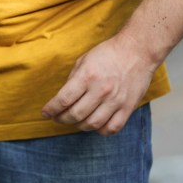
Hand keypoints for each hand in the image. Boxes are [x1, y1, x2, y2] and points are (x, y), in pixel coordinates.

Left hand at [40, 34, 157, 135]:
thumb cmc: (108, 54)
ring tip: (74, 121)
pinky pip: (112, 128)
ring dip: (79, 126)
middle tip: (57, 118)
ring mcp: (116, 101)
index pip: (64, 99)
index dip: (51, 109)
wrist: (136, 52)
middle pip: (76, 115)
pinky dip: (100, 130)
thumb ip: (73, 80)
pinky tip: (94, 125)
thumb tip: (63, 98)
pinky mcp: (128, 107)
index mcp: (87, 76)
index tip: (45, 113)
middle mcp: (100, 90)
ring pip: (92, 124)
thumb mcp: (84, 60)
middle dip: (61, 119)